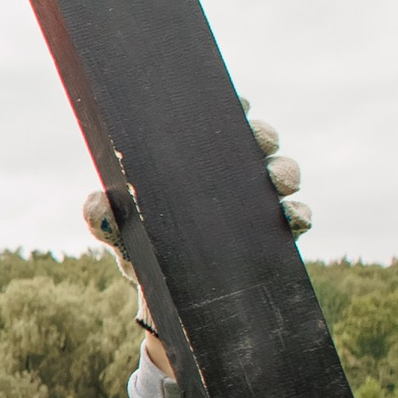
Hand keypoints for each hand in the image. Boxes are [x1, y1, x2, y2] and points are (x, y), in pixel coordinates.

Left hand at [84, 99, 308, 366]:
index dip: (230, 105)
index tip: (235, 100)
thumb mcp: (117, 233)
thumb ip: (102, 218)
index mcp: (196, 160)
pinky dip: (298, 213)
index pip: (216, 122)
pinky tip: (290, 216)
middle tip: (259, 140)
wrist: (164, 297)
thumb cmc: (141, 249)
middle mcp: (232, 173)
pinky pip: (297, 217)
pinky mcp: (275, 234)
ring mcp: (257, 202)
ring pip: (283, 172)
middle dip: (263, 134)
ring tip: (276, 180)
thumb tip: (98, 201)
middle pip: (258, 139)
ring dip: (285, 170)